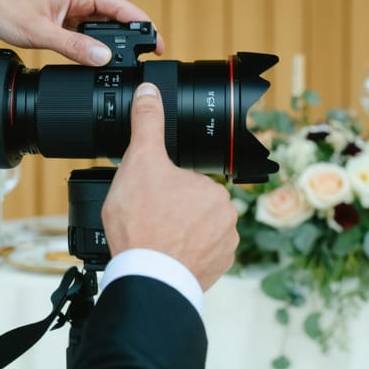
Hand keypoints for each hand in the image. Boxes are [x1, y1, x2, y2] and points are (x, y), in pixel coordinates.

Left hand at [0, 0, 164, 65]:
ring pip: (101, 30)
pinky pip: (86, 32)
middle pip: (118, 22)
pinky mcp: (64, 15)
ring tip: (114, 67)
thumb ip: (75, 48)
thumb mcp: (43, 32)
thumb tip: (104, 59)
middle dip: (128, 43)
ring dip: (107, 46)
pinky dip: (90, 46)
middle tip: (138, 67)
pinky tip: (91, 60)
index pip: (127, 11)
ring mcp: (74, 5)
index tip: (159, 47)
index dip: (147, 30)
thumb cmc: (6, 4)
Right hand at [101, 83, 238, 290]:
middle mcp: (228, 218)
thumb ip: (147, 124)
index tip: (148, 199)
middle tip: (147, 218)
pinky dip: (181, 257)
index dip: (163, 188)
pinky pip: (197, 257)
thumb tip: (150, 91)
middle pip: (191, 206)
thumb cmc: (143, 222)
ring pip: (195, 232)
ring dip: (177, 235)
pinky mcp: (216, 272)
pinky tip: (163, 256)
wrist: (147, 276)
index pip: (186, 181)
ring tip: (153, 239)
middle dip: (171, 211)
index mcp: (214, 189)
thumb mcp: (140, 162)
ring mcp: (224, 248)